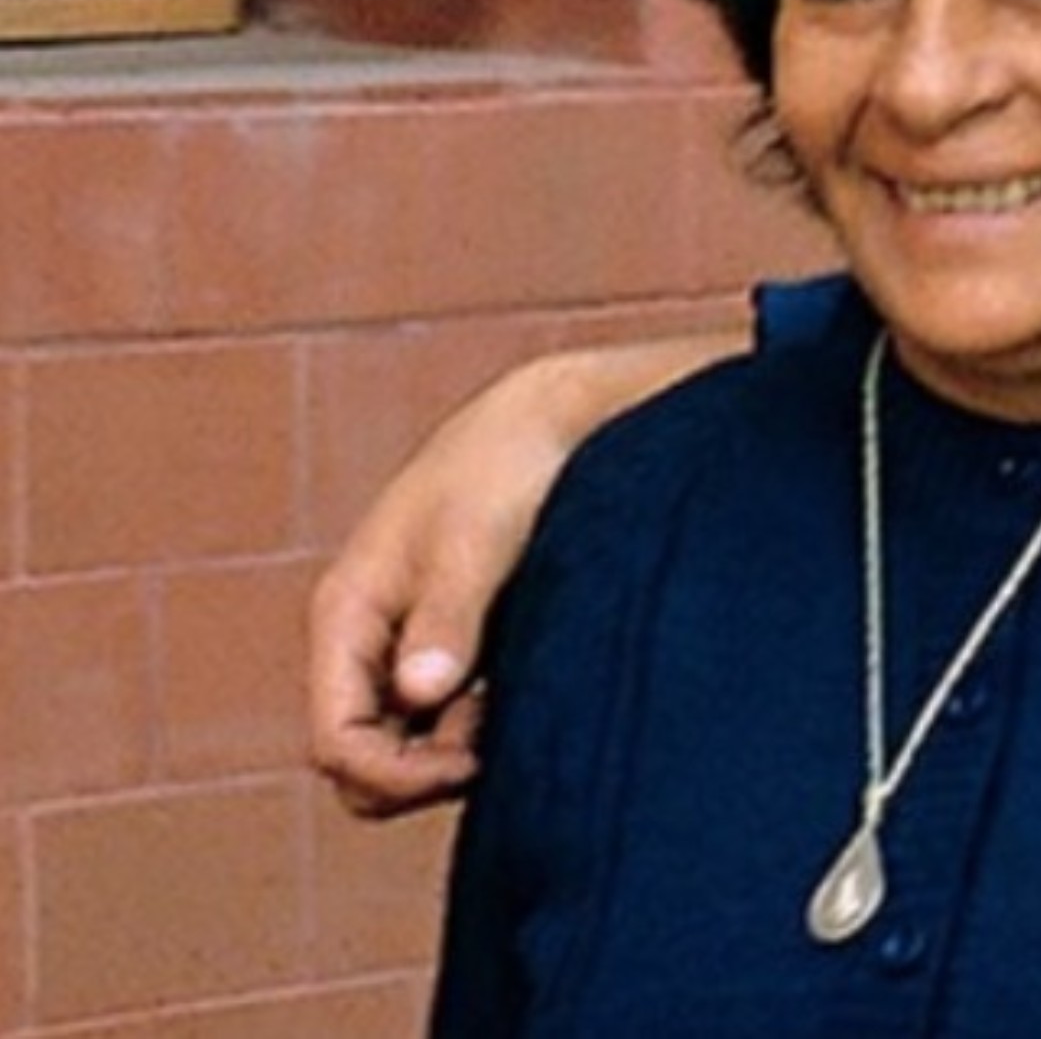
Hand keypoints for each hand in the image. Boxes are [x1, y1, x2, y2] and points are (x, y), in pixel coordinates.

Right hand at [306, 333, 735, 816]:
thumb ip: (447, 618)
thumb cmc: (504, 467)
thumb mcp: (473, 541)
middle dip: (417, 775)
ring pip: (408, 740)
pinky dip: (481, 722)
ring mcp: (410, 641)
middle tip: (498, 749)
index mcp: (346, 614)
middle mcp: (368, 637)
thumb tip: (421, 691)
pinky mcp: (457, 639)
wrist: (551, 417)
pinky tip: (531, 691)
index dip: (392, 775)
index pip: (336, 738)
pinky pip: (448, 714)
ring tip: (521, 703)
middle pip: (362, 756)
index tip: (473, 763)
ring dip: (454, 749)